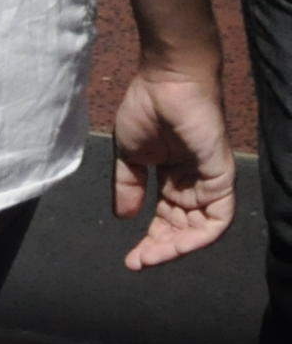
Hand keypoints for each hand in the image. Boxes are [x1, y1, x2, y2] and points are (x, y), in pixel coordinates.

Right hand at [107, 59, 237, 268]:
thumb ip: (128, 186)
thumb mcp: (129, 155)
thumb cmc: (146, 109)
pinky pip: (218, 217)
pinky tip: (177, 245)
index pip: (167, 219)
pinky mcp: (221, 176)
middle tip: (138, 262)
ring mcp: (210, 181)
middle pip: (184, 228)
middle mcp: (195, 184)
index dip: (150, 240)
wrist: (165, 81)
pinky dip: (200, 236)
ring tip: (151, 256)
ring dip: (178, 248)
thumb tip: (123, 217)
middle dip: (162, 249)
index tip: (130, 258)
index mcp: (173, 178)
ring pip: (201, 229)